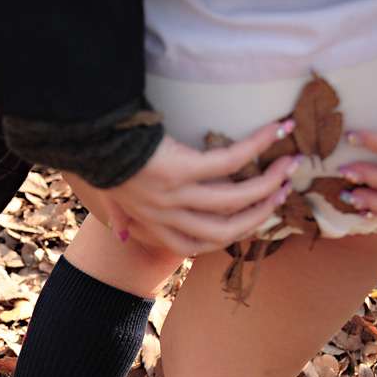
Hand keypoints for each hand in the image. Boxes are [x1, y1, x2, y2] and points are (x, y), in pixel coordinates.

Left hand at [62, 120, 300, 257]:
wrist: (86, 137)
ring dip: (267, 183)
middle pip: (226, 229)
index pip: (199, 245)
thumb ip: (119, 217)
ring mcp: (175, 196)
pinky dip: (255, 146)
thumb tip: (122, 235)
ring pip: (234, 200)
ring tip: (290, 166)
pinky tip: (275, 131)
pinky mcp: (180, 169)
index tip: (254, 218)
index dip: (232, 235)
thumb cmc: (100, 162)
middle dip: (260, 213)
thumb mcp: (107, 198)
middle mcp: (167, 217)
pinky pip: (229, 162)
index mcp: (153, 226)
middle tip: (283, 192)